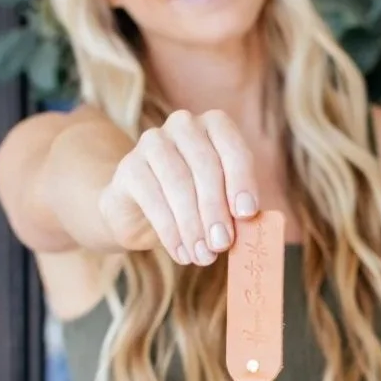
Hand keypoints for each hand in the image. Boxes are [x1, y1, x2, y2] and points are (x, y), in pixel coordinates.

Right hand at [99, 108, 258, 266]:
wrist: (141, 212)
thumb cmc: (193, 204)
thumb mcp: (220, 203)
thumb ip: (236, 210)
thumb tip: (250, 226)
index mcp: (215, 126)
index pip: (233, 149)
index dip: (242, 181)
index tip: (247, 214)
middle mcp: (184, 125)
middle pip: (206, 167)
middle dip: (216, 210)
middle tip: (222, 245)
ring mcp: (153, 142)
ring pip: (178, 182)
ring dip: (193, 225)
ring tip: (202, 256)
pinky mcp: (129, 166)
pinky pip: (153, 199)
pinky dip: (170, 231)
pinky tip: (181, 253)